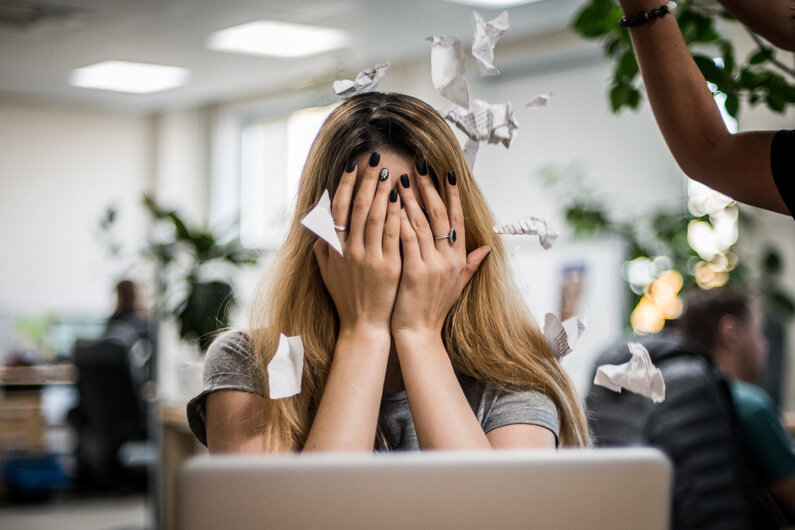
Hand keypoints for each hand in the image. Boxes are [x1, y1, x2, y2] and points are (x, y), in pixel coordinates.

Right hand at [314, 153, 401, 332]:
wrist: (364, 325)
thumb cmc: (346, 297)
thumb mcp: (327, 271)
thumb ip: (322, 245)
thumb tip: (318, 220)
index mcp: (335, 248)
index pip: (338, 209)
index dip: (344, 185)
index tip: (351, 166)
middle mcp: (350, 251)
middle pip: (358, 207)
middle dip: (366, 181)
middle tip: (375, 159)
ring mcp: (370, 258)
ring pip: (375, 217)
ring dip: (382, 192)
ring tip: (389, 171)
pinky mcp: (389, 266)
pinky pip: (392, 235)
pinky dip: (395, 215)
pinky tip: (400, 198)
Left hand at [391, 165, 489, 335]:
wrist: (418, 334)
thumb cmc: (432, 309)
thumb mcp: (457, 285)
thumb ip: (471, 264)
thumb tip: (486, 247)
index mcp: (458, 260)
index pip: (458, 220)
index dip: (453, 196)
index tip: (446, 174)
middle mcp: (449, 260)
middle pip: (441, 216)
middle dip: (429, 189)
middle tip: (419, 166)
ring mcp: (433, 266)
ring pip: (422, 223)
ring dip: (411, 199)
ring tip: (401, 178)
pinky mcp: (414, 272)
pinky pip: (407, 239)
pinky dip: (400, 220)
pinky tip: (391, 204)